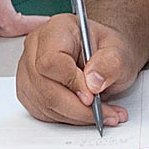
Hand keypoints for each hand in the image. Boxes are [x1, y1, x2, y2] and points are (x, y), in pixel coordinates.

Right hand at [16, 13, 135, 126]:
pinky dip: (67, 118)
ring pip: (43, 104)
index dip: (71, 83)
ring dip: (75, 116)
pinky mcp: (30, 90)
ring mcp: (28, 70)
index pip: (51, 61)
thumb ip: (110, 64)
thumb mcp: (120, 53)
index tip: (92, 95)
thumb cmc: (107, 51)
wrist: (104, 58)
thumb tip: (93, 82)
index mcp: (56, 30)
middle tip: (102, 111)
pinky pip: (43, 112)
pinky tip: (85, 112)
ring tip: (102, 113)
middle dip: (77, 107)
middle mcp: (36, 48)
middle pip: (44, 87)